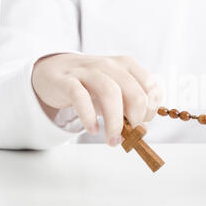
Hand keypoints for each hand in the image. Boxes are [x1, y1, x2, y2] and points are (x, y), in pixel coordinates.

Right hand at [32, 53, 161, 145]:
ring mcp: (88, 71)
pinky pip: (80, 97)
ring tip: (112, 140)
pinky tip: (92, 129)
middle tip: (129, 135)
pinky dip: (89, 116)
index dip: (151, 109)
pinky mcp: (67, 80)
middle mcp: (110, 65)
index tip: (142, 123)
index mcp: (127, 65)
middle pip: (134, 93)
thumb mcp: (116, 91)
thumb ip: (130, 107)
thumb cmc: (91, 85)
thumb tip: (141, 130)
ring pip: (110, 93)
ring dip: (115, 122)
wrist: (54, 71)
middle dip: (136, 119)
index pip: (151, 87)